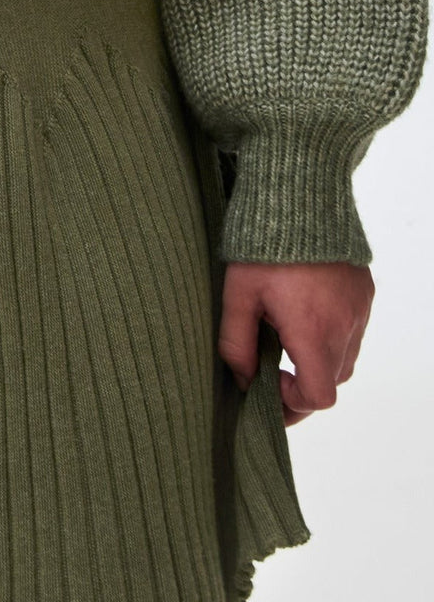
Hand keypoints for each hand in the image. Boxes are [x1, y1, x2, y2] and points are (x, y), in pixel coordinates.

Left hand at [218, 261, 374, 425]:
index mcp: (312, 330)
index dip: (293, 402)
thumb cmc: (262, 248)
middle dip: (303, 385)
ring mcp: (359, 310)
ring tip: (287, 340)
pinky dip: (332, 337)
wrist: (299, 199)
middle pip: (332, 381)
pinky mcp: (364, 294)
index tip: (271, 380)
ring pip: (345, 359)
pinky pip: (353, 331)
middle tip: (273, 372)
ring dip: (317, 361)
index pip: (319, 396)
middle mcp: (344, 324)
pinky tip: (305, 318)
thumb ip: (237, 344)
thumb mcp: (238, 297)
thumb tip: (244, 380)